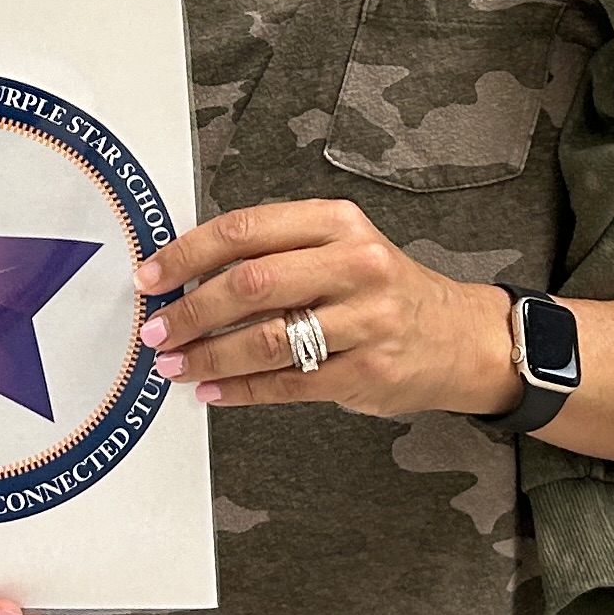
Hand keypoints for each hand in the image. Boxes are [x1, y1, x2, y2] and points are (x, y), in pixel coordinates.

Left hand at [138, 200, 513, 418]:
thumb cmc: (385, 289)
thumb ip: (277, 251)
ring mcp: (366, 321)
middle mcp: (355, 265)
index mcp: (338, 223)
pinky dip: (242, 390)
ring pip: (267, 340)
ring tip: (176, 366)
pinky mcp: (369, 372)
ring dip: (209, 356)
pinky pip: (289, 384)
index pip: (245, 230)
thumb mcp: (343, 246)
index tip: (152, 274)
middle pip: (250, 284)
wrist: (461, 335)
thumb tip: (189, 275)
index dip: (187, 254)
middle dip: (190, 310)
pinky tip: (214, 391)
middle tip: (156, 331)